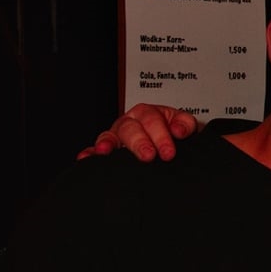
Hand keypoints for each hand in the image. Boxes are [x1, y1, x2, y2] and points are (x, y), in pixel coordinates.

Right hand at [78, 103, 197, 161]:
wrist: (171, 145)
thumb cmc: (174, 133)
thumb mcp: (184, 126)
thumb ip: (185, 124)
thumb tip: (178, 130)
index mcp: (149, 113)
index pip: (152, 120)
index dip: (161, 136)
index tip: (168, 152)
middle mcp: (131, 122)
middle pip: (130, 127)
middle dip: (139, 142)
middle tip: (148, 156)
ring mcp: (117, 135)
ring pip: (110, 136)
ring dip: (107, 143)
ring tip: (106, 151)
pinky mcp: (108, 149)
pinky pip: (95, 149)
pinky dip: (90, 153)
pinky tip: (85, 158)